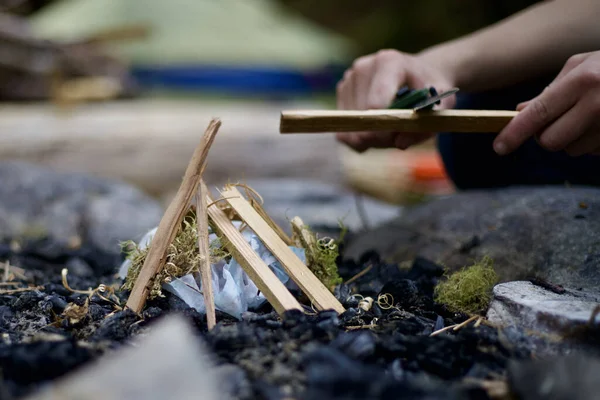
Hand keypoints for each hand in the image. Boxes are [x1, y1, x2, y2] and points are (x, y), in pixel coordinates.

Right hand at [335, 49, 456, 152]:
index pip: (375, 103)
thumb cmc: (431, 88)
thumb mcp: (442, 105)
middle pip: (361, 117)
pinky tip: (375, 132)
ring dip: (369, 139)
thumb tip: (399, 143)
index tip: (397, 137)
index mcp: (390, 62)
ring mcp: (349, 79)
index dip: (383, 127)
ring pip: (350, 126)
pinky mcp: (342, 92)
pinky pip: (342, 129)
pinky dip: (358, 139)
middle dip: (378, 136)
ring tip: (390, 131)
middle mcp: (364, 67)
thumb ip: (426, 124)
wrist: (417, 73)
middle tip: (398, 136)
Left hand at [494, 51, 599, 156]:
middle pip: (551, 142)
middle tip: (555, 123)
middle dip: (546, 137)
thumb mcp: (581, 67)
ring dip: (573, 140)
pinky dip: (592, 143)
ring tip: (589, 117)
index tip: (499, 147)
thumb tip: (519, 112)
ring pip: (572, 151)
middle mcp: (598, 104)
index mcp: (583, 81)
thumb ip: (549, 91)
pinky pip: (592, 153)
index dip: (515, 133)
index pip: (538, 114)